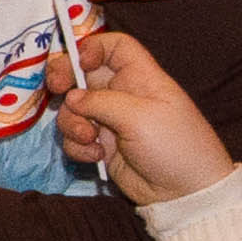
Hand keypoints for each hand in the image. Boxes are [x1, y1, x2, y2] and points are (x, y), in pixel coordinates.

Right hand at [45, 20, 236, 204]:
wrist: (185, 193)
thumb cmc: (174, 146)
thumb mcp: (140, 117)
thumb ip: (101, 102)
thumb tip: (72, 98)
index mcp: (140, 78)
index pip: (115, 47)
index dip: (93, 47)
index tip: (81, 63)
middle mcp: (122, 95)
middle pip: (83, 74)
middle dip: (65, 79)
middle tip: (55, 89)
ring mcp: (110, 121)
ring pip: (73, 108)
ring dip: (72, 122)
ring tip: (88, 138)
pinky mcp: (102, 146)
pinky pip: (75, 138)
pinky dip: (78, 146)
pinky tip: (96, 157)